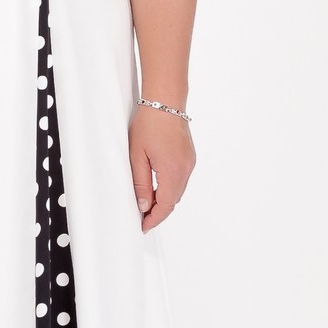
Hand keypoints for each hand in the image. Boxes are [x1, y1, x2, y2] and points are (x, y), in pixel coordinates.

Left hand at [128, 104, 194, 231]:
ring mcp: (190, 163)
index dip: (154, 219)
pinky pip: (181, 180)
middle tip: (142, 218)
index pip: (166, 205)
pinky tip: (157, 188)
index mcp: (173, 171)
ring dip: (164, 200)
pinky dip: (170, 188)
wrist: (165, 101)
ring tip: (147, 204)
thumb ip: (141, 183)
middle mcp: (186, 169)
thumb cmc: (149, 124)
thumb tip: (144, 206)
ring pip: (178, 191)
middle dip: (158, 212)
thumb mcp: (137, 156)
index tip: (143, 226)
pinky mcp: (189, 157)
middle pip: (173, 200)